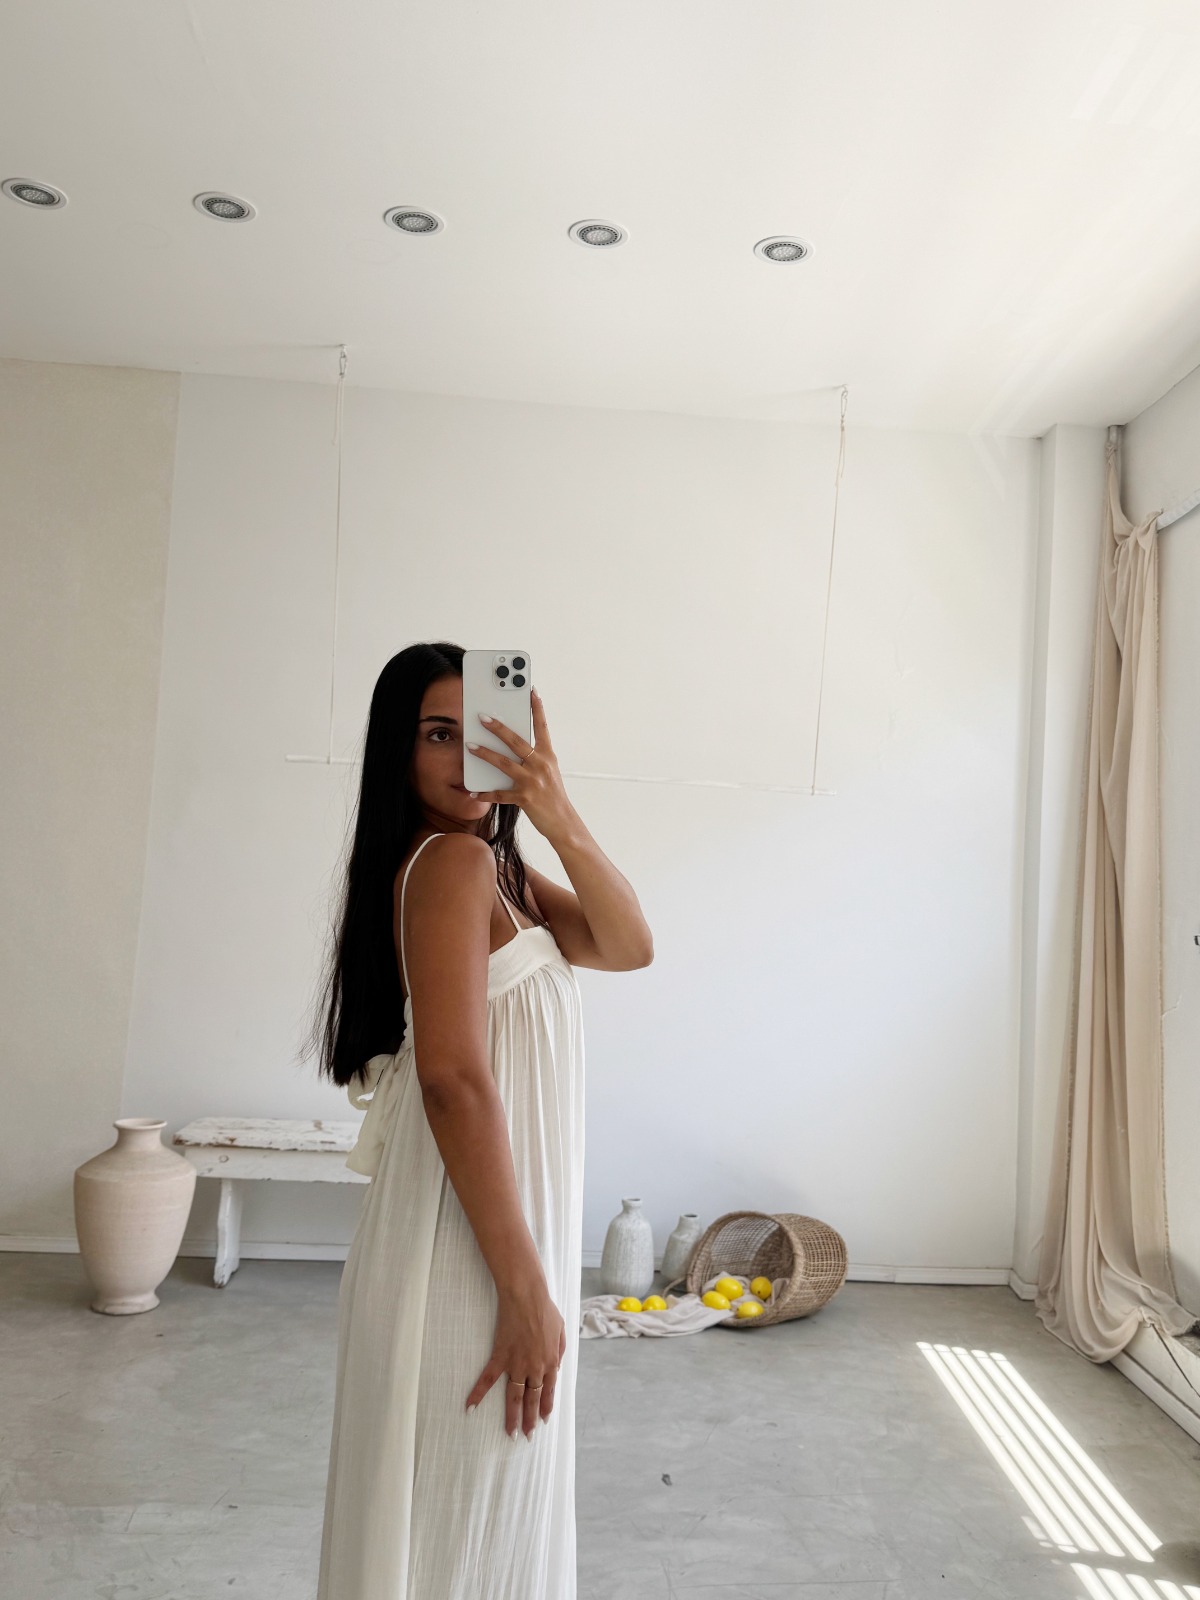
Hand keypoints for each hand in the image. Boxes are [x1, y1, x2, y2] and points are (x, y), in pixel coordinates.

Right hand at [464, 1281, 567, 1438]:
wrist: (527, 1296)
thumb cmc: (545, 1309)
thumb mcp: (561, 1330)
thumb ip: (560, 1351)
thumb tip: (557, 1366)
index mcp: (550, 1361)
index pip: (549, 1391)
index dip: (546, 1407)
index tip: (544, 1420)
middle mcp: (534, 1368)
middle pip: (532, 1399)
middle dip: (531, 1419)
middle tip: (528, 1436)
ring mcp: (516, 1364)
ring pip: (514, 1396)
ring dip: (512, 1417)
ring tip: (511, 1434)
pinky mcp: (500, 1356)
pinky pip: (487, 1379)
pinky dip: (477, 1394)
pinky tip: (469, 1408)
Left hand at [466, 688, 581, 842]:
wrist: (564, 822)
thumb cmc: (553, 795)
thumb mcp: (549, 771)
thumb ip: (535, 757)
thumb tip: (514, 744)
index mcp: (548, 755)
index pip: (542, 727)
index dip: (537, 708)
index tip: (531, 691)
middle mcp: (541, 765)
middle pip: (516, 741)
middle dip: (498, 728)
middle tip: (482, 717)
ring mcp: (533, 781)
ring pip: (504, 763)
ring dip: (485, 754)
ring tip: (470, 747)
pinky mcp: (525, 798)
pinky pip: (500, 794)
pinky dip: (486, 794)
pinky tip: (474, 792)